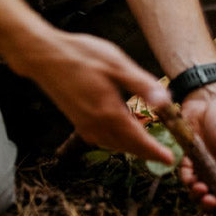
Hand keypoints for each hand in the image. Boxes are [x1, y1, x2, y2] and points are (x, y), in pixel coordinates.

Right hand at [16, 29, 174, 164]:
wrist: (45, 57)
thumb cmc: (81, 55)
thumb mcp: (117, 64)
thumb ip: (141, 84)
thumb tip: (164, 102)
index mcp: (109, 112)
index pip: (138, 140)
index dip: (155, 151)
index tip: (170, 159)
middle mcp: (96, 124)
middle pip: (127, 146)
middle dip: (146, 153)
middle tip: (163, 156)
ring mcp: (84, 124)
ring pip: (113, 144)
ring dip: (131, 148)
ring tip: (147, 147)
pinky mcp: (77, 120)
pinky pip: (101, 139)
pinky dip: (116, 141)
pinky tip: (121, 133)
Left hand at [175, 81, 215, 210]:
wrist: (206, 99)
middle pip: (211, 193)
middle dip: (207, 199)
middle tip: (206, 197)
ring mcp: (202, 164)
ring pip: (197, 186)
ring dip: (195, 190)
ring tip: (197, 185)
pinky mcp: (188, 157)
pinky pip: (185, 173)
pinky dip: (186, 176)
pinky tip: (189, 173)